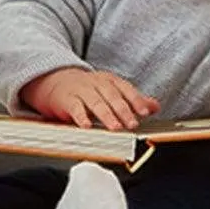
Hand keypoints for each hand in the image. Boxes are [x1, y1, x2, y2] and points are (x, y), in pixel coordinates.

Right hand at [19, 67, 158, 131]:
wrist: (55, 80)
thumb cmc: (87, 89)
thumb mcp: (110, 91)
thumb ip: (132, 99)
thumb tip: (155, 106)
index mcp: (109, 80)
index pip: (125, 89)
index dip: (136, 100)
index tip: (145, 112)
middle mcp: (96, 83)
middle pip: (112, 96)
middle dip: (123, 110)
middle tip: (132, 124)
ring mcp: (81, 90)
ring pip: (96, 102)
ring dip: (106, 115)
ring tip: (115, 127)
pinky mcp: (67, 99)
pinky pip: (75, 108)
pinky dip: (81, 117)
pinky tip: (87, 126)